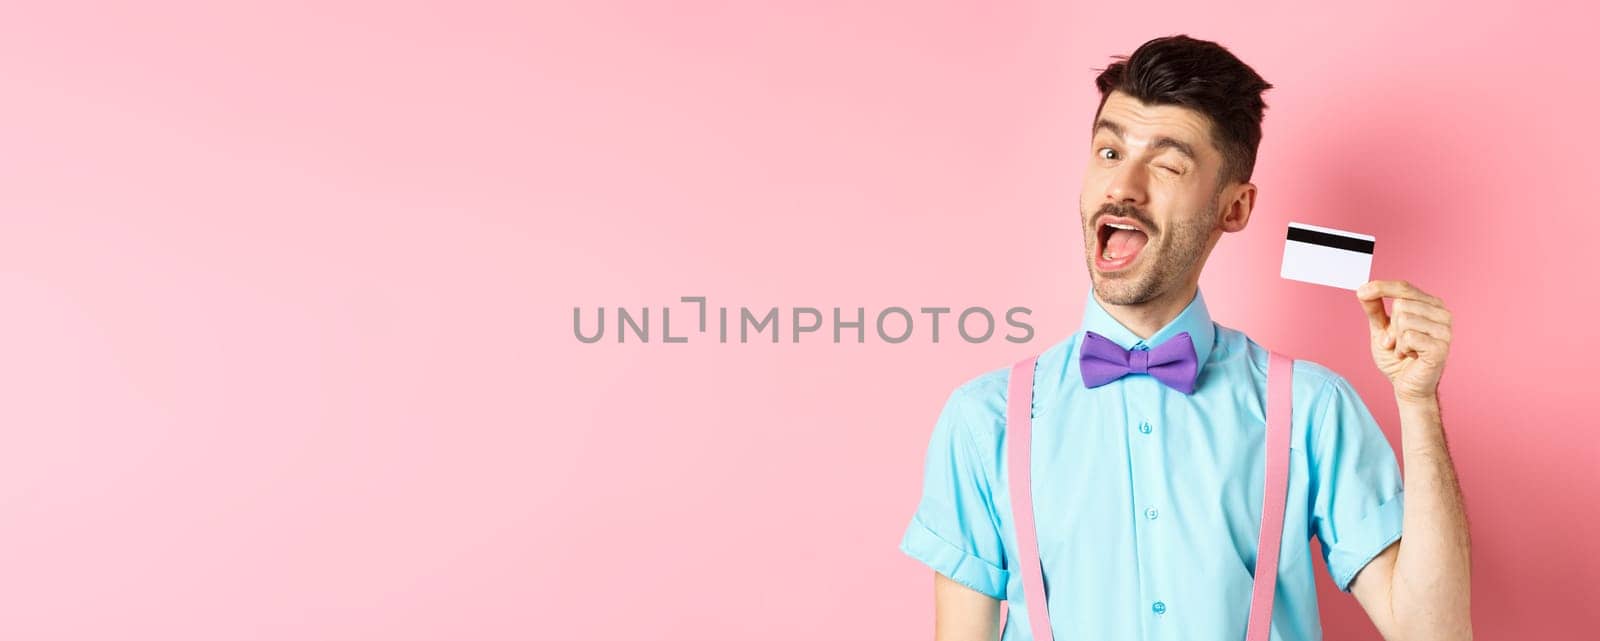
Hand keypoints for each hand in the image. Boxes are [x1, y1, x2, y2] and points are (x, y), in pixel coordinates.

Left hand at [1356, 279, 1451, 402]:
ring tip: (1404, 350)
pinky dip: (1401, 349)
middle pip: (1401, 303)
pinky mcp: (1441, 346)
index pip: (1404, 287)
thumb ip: (1374, 309)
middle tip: (1395, 343)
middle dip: (1390, 326)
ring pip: (1404, 319)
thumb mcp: (1381, 329)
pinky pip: (1408, 337)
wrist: (1408, 387)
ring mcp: (1444, 330)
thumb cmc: (1397, 358)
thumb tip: (1364, 289)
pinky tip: (1410, 357)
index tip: (1361, 291)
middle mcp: (1442, 313)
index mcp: (1430, 305)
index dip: (1381, 287)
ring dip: (1396, 339)